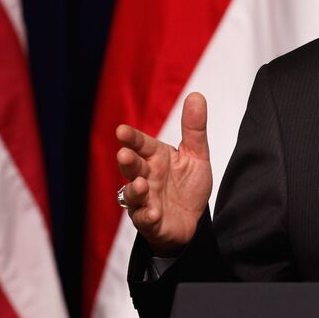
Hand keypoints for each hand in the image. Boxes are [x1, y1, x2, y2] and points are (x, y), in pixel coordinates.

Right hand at [115, 92, 212, 255]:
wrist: (193, 219)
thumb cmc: (187, 185)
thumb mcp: (196, 155)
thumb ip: (194, 129)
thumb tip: (196, 95)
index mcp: (155, 158)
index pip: (141, 144)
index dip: (131, 138)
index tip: (122, 131)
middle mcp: (145, 177)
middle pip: (132, 167)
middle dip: (128, 161)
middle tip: (124, 154)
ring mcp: (145, 200)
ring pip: (133, 195)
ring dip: (135, 190)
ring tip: (142, 184)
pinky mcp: (150, 222)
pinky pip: (144, 220)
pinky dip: (147, 217)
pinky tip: (153, 213)